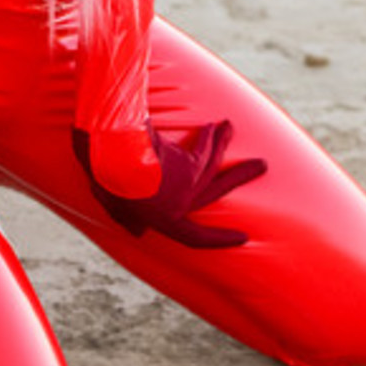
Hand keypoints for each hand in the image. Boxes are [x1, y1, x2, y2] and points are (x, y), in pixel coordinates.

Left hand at [72, 120, 266, 248]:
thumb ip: (124, 218)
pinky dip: (209, 137)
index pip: (195, 238)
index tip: (242, 237)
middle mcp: (180, 207)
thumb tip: (138, 233)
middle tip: (262, 165)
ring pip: (212, 164)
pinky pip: (202, 149)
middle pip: (217, 192)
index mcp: (161, 221)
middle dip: (239, 177)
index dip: (218, 239)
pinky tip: (213, 126)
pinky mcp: (188, 166)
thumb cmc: (102, 174)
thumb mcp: (108, 202)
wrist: (108, 152)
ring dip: (221, 143)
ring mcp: (186, 187)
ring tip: (229, 127)